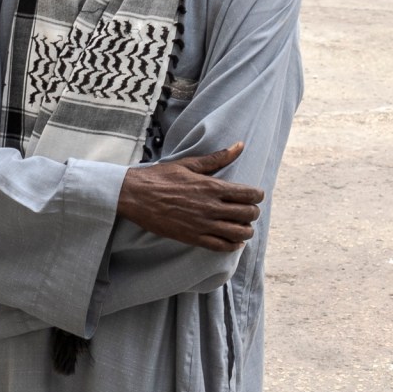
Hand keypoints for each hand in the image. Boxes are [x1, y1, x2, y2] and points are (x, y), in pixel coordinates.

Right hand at [117, 144, 260, 251]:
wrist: (135, 195)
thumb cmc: (161, 177)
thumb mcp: (190, 164)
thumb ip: (218, 158)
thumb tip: (240, 145)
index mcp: (212, 187)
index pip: (249, 194)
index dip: (257, 196)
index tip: (255, 195)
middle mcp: (210, 207)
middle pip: (248, 214)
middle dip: (253, 212)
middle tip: (249, 210)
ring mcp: (202, 225)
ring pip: (238, 233)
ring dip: (246, 230)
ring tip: (242, 226)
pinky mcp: (192, 238)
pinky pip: (220, 246)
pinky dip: (232, 245)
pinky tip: (233, 241)